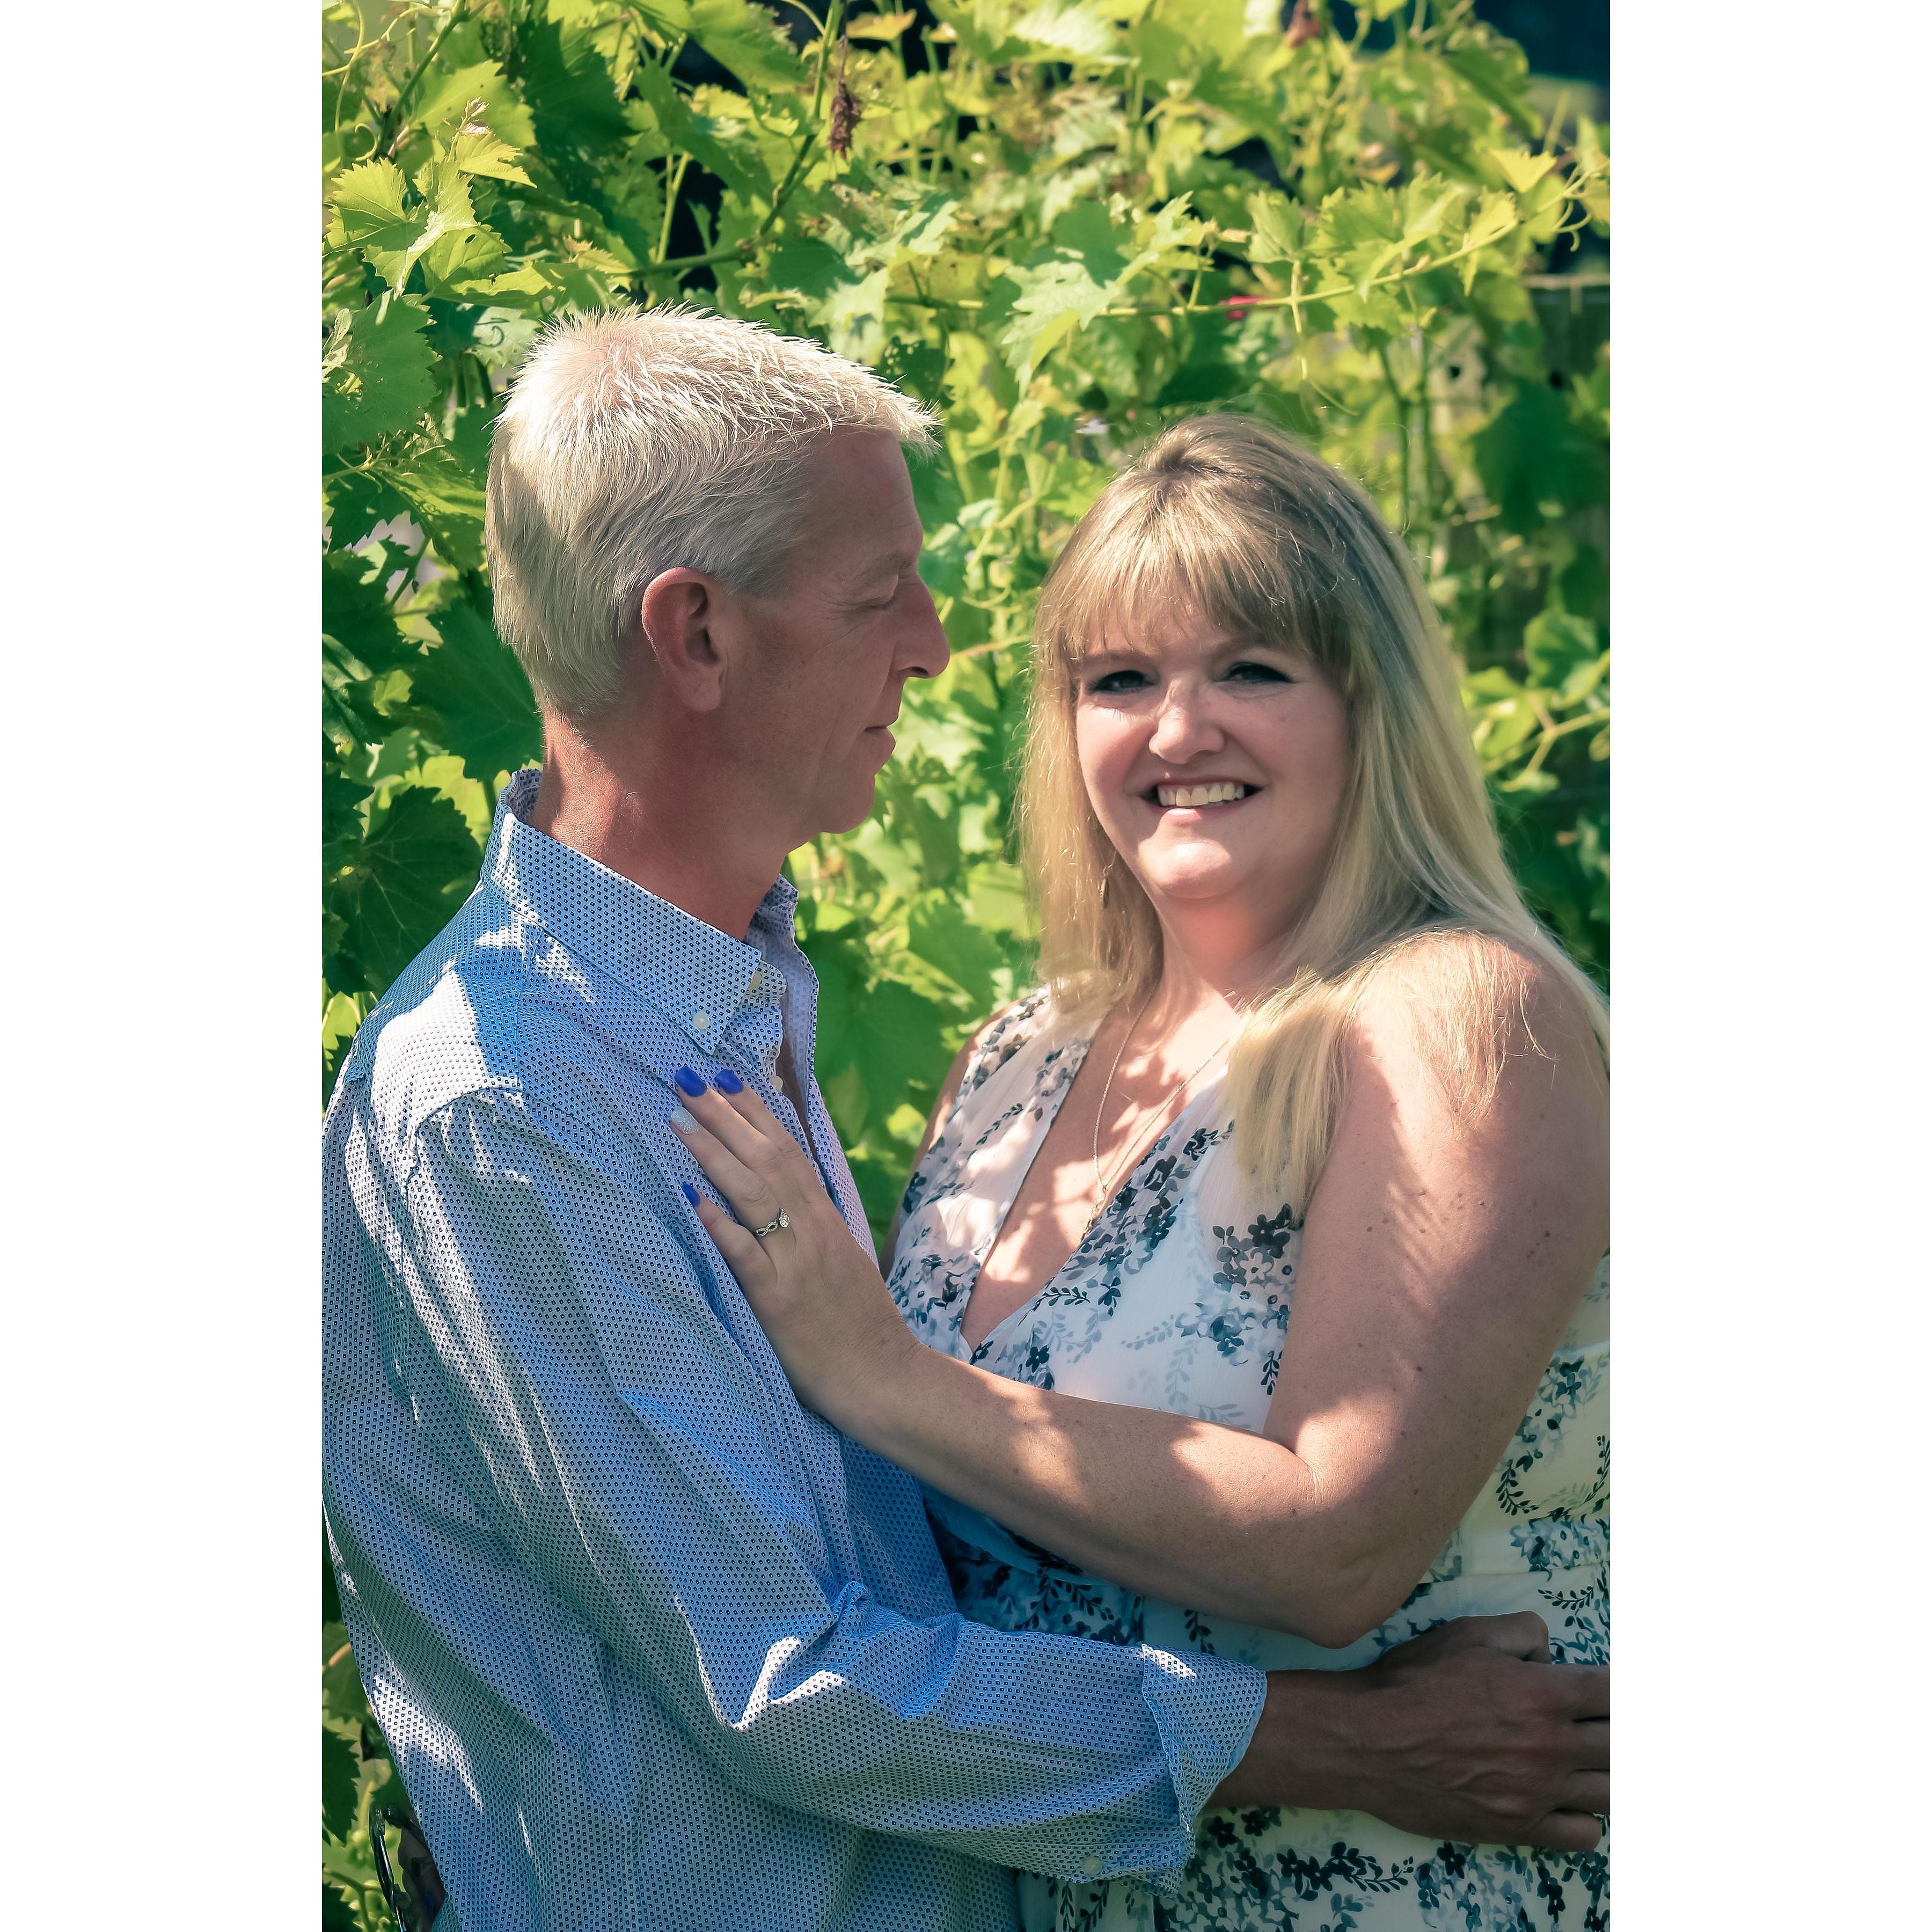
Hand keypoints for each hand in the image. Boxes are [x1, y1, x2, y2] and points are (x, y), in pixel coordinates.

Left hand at [668, 1070, 916, 1419]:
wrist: (885, 1377)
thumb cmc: (855, 1324)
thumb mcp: (838, 1258)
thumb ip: (809, 1224)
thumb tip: (777, 1192)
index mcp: (824, 1218)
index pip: (787, 1149)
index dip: (754, 1112)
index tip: (723, 1077)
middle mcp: (811, 1229)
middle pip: (766, 1158)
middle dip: (723, 1115)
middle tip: (685, 1077)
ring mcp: (796, 1262)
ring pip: (754, 1193)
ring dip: (713, 1153)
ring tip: (678, 1119)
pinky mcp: (779, 1300)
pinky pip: (746, 1254)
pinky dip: (720, 1224)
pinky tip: (691, 1198)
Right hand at [1216, 1612, 1607, 1850]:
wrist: (1370, 1742)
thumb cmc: (1415, 1682)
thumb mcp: (1467, 1633)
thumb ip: (1522, 1632)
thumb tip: (1549, 1652)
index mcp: (1545, 1694)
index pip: (1616, 1694)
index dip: (1625, 1691)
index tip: (1618, 1691)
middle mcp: (1552, 1746)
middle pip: (1621, 1745)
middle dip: (1620, 1731)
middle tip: (1610, 1726)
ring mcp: (1539, 1793)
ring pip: (1611, 1792)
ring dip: (1608, 1773)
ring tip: (1595, 1763)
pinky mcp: (1520, 1827)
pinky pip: (1584, 1834)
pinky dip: (1587, 1818)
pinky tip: (1570, 1800)